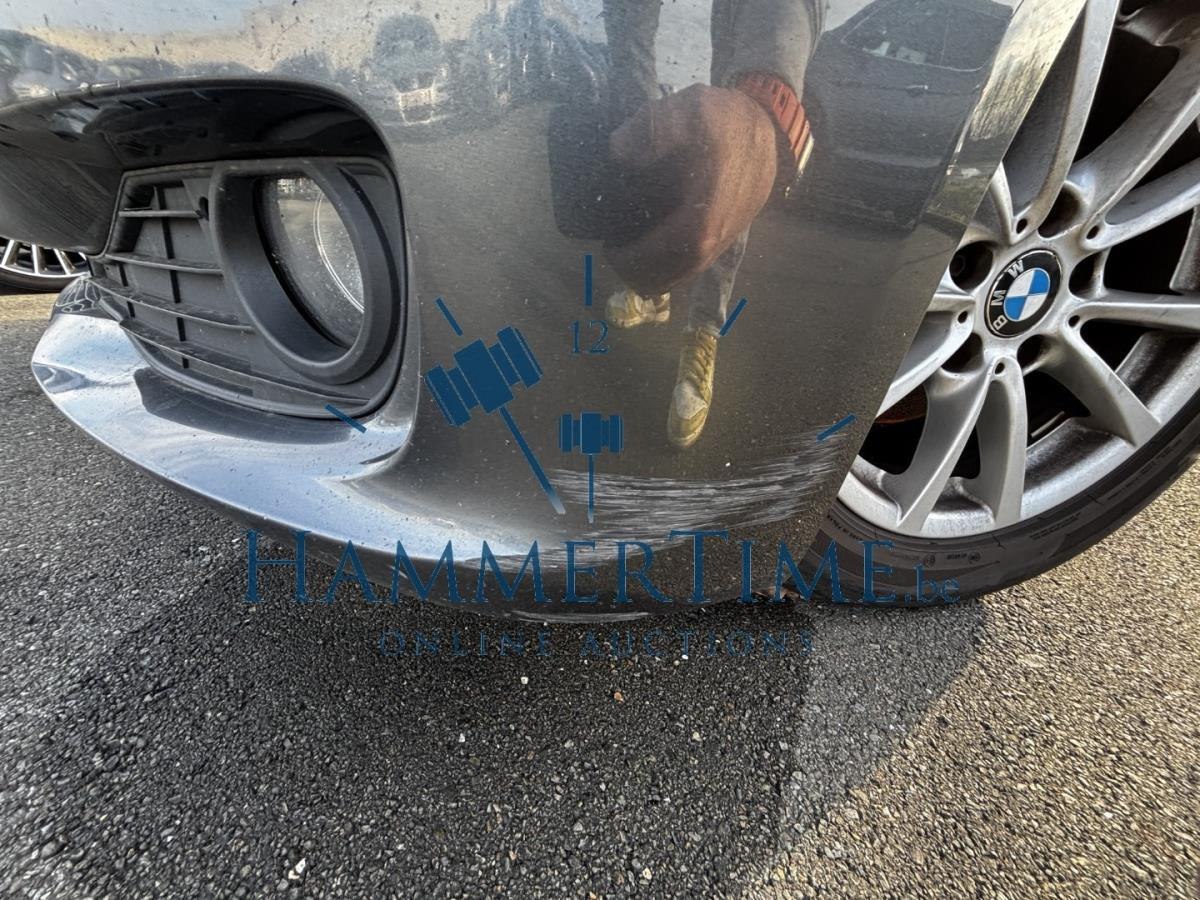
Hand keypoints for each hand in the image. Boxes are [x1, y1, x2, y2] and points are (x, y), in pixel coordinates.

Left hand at [605, 83, 778, 295]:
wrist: (764, 127)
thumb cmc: (723, 119)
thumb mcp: (687, 108)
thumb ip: (652, 127)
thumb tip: (619, 152)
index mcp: (706, 214)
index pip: (665, 255)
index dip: (634, 258)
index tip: (611, 246)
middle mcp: (717, 237)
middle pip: (669, 276)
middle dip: (636, 271)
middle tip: (614, 250)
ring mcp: (723, 242)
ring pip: (680, 277)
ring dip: (651, 273)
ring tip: (628, 251)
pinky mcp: (725, 241)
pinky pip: (691, 269)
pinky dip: (667, 267)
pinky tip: (651, 248)